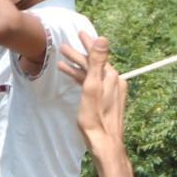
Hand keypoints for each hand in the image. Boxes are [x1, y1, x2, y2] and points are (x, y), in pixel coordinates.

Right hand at [59, 32, 126, 152]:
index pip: (97, 54)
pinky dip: (82, 79)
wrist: (105, 143)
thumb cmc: (95, 117)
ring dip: (78, 67)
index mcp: (111, 77)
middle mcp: (114, 82)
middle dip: (78, 55)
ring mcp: (112, 92)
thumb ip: (97, 62)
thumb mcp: (92, 87)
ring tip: (62, 61)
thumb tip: (103, 38)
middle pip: (94, 64)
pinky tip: (73, 79)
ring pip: (92, 74)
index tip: (79, 33)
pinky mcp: (107, 101)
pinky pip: (93, 85)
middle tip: (63, 46)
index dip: (87, 43)